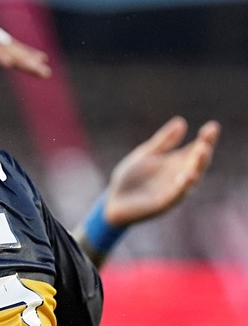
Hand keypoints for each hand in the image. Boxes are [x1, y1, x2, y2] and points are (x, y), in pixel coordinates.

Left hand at [104, 116, 219, 226]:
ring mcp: (173, 191)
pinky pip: (176, 195)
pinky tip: (188, 175)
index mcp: (176, 163)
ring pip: (191, 179)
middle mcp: (180, 177)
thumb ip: (163, 141)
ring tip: (202, 151)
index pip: (196, 149)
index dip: (206, 139)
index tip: (212, 126)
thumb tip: (181, 121)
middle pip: (197, 163)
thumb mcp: (146, 155)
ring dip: (197, 166)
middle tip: (206, 140)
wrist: (113, 201)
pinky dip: (183, 186)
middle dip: (203, 151)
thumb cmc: (131, 178)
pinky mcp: (163, 204)